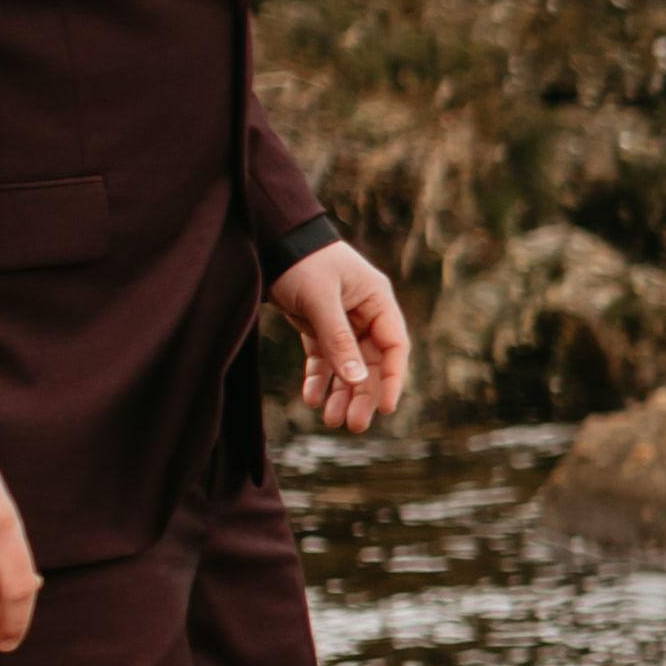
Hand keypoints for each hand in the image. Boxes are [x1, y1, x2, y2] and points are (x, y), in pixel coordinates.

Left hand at [273, 238, 409, 433]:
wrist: (270, 240)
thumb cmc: (302, 262)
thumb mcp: (320, 300)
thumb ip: (338, 340)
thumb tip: (357, 382)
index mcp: (376, 300)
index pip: (394, 346)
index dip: (392, 378)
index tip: (385, 407)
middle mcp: (364, 313)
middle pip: (371, 362)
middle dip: (363, 394)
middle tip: (354, 425)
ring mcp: (341, 320)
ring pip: (348, 365)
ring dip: (341, 392)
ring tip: (331, 419)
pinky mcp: (317, 324)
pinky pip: (323, 358)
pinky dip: (318, 378)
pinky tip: (311, 398)